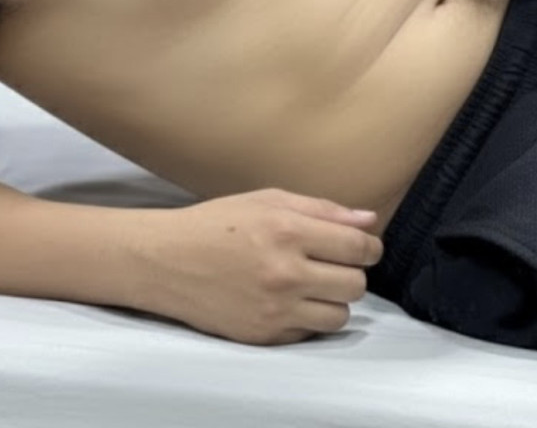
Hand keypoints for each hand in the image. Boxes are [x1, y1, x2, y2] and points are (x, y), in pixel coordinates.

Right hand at [141, 188, 382, 346]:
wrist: (167, 261)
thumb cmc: (216, 223)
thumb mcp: (267, 200)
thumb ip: (322, 209)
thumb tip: (368, 221)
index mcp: (287, 230)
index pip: (358, 247)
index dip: (370, 247)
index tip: (364, 246)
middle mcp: (285, 272)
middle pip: (356, 284)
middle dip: (352, 272)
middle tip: (333, 263)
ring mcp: (275, 308)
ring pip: (340, 315)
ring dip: (334, 299)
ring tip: (313, 284)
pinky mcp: (264, 335)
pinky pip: (311, 333)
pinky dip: (308, 318)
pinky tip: (289, 300)